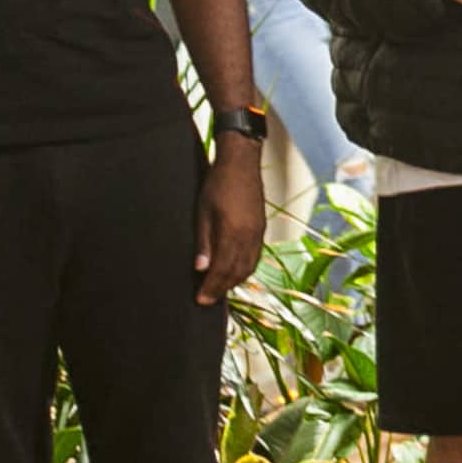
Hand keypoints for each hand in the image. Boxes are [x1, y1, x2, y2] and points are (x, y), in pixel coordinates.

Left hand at [196, 137, 267, 305]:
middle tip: (207, 300)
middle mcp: (249, 237)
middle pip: (237, 273)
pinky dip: (244, 269)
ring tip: (219, 289)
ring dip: (234, 281)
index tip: (200, 301)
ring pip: (248, 267)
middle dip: (222, 289)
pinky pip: (255, 257)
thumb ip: (204, 242)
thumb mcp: (203, 212)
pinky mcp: (261, 228)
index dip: (211, 288)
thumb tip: (201, 268)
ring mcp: (258, 233)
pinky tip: (234, 271)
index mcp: (233, 233)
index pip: (222, 270)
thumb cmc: (218, 183)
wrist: (241, 162)